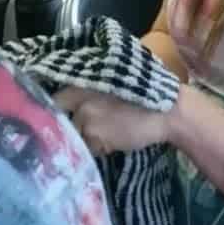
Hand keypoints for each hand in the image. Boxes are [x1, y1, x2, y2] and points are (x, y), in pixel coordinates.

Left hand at [55, 86, 170, 155]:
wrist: (167, 111)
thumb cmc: (147, 90)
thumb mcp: (116, 77)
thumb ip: (94, 85)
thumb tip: (74, 95)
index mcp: (85, 82)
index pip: (56, 98)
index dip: (58, 107)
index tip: (63, 112)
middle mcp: (81, 100)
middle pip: (65, 119)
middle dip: (75, 123)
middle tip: (93, 123)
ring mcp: (88, 121)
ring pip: (78, 134)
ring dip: (89, 136)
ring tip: (110, 130)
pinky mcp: (97, 139)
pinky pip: (91, 147)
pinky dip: (100, 146)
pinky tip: (116, 139)